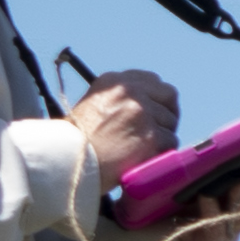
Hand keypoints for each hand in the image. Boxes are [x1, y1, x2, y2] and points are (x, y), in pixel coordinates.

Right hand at [62, 66, 180, 171]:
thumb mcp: (94, 105)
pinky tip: (145, 157)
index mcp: (113, 81)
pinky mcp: (151, 135)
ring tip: (143, 149)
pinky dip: (162, 152)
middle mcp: (129, 91)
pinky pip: (170, 141)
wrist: (69, 161)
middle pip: (168, 95)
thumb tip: (150, 105)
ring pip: (170, 122)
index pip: (151, 79)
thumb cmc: (78, 141)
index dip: (157, 97)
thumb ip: (120, 100)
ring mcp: (142, 112)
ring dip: (162, 137)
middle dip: (169, 112)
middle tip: (163, 129)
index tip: (157, 109)